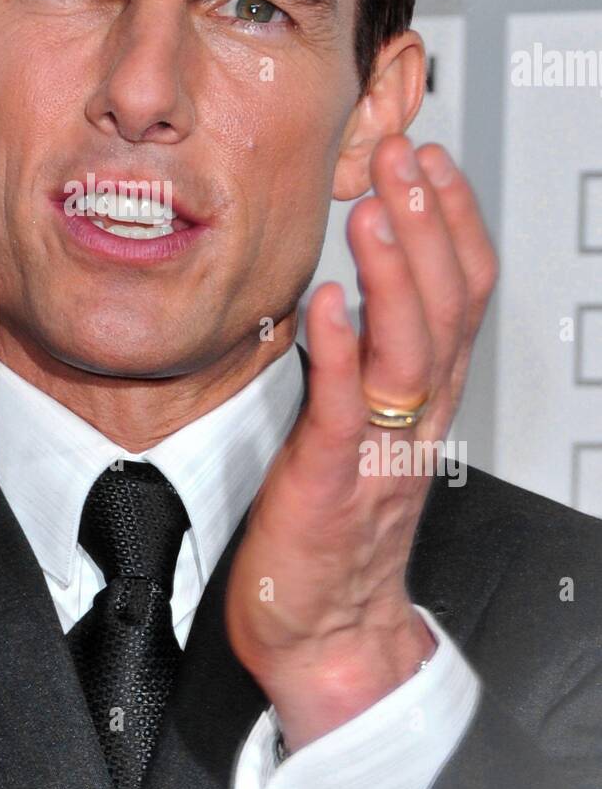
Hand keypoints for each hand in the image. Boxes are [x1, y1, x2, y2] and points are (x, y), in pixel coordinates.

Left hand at [225, 135, 497, 750]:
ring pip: (409, 349)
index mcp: (423, 403)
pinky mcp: (331, 482)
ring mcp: (379, 448)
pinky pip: (343, 409)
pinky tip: (327, 303)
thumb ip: (368, 365)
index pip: (462, 297)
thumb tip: (350, 294)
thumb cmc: (335, 532)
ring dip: (395, 271)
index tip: (430, 163)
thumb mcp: (365, 430)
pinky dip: (340, 352)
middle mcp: (414, 419)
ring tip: (376, 206)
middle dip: (428, 222)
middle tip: (405, 155)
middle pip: (447, 308)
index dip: (452, 225)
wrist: (327, 633)